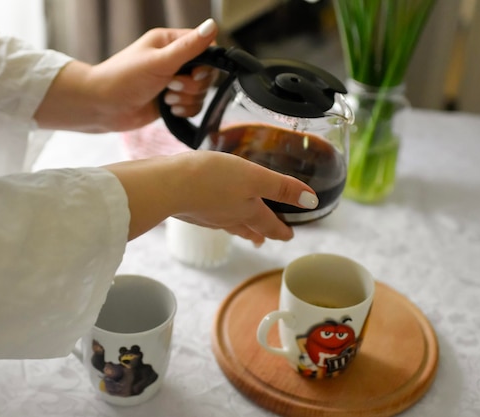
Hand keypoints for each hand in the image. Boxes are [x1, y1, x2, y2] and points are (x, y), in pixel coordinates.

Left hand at [35, 19, 217, 131]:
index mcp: (170, 43)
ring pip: (200, 92)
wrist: (102, 107)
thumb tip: (213, 25)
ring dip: (187, 99)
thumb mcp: (160, 60)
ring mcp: (173, 82)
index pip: (205, 48)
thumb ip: (189, 46)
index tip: (195, 74)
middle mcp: (174, 61)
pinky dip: (185, 110)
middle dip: (193, 85)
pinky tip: (170, 110)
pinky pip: (193, 107)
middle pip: (206, 74)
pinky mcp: (171, 101)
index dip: (207, 64)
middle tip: (171, 86)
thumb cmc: (124, 78)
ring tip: (166, 98)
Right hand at [104, 151, 318, 245]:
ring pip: (228, 224)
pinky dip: (215, 215)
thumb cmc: (212, 179)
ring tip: (242, 230)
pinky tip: (209, 209)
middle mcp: (228, 218)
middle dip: (258, 234)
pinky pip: (208, 215)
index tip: (289, 237)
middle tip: (263, 241)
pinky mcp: (188, 209)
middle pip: (248, 229)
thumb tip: (311, 201)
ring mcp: (206, 215)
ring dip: (238, 228)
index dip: (281, 231)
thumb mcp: (255, 177)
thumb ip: (282, 187)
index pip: (269, 225)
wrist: (168, 184)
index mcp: (248, 212)